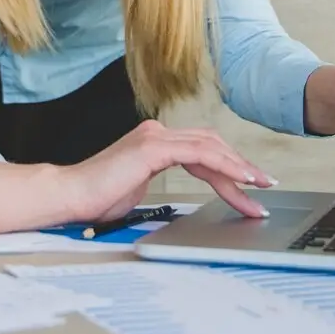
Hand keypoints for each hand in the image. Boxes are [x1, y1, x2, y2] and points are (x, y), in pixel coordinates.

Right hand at [59, 119, 275, 222]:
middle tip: (265, 187)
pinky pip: (199, 154)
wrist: (69, 196)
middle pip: (211, 144)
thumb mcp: (137, 192)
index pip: (201, 150)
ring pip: (210, 146)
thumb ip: (159, 186)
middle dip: (241, 166)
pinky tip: (241, 179)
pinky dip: (225, 165)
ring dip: (240, 168)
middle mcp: (157, 133)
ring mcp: (155, 137)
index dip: (229, 167)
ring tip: (260, 186)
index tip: (250, 186)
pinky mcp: (153, 147)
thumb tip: (182, 200)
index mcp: (154, 142)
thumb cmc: (96, 199)